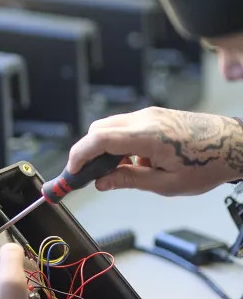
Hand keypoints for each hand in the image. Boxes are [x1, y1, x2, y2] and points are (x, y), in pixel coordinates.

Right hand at [68, 107, 242, 195]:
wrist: (234, 145)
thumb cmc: (208, 164)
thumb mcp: (166, 183)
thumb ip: (129, 180)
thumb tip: (102, 183)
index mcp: (148, 135)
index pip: (99, 139)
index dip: (79, 155)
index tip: (72, 172)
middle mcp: (145, 119)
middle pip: (99, 129)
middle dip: (87, 152)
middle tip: (87, 176)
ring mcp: (150, 114)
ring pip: (110, 127)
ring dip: (104, 149)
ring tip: (117, 173)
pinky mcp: (154, 116)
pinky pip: (125, 127)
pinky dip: (119, 144)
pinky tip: (133, 163)